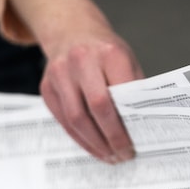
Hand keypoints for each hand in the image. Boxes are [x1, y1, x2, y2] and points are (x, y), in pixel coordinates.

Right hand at [40, 31, 142, 162]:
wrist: (72, 31)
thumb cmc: (106, 53)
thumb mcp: (127, 62)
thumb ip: (133, 91)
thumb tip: (142, 129)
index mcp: (109, 53)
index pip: (121, 93)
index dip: (128, 123)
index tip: (137, 143)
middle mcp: (81, 60)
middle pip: (97, 107)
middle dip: (112, 137)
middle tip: (124, 155)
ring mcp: (60, 73)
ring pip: (76, 118)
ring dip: (94, 143)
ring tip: (110, 157)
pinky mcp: (47, 87)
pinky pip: (63, 120)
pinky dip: (80, 138)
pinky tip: (94, 148)